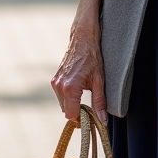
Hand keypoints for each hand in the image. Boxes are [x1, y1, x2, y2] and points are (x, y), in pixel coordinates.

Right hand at [51, 0, 107, 122]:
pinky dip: (69, 97)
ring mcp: (55, 81)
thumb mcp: (99, 80)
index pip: (72, 115)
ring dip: (73, 104)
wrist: (83, 36)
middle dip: (78, 112)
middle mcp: (59, 86)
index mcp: (70, 88)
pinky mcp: (55, 78)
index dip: (81, 120)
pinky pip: (61, 95)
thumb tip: (102, 120)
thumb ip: (99, 102)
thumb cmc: (93, 56)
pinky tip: (80, 88)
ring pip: (63, 104)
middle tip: (91, 108)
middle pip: (66, 111)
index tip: (90, 118)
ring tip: (86, 95)